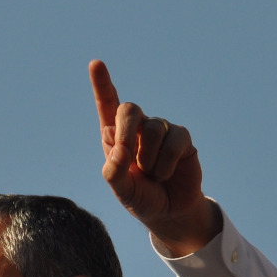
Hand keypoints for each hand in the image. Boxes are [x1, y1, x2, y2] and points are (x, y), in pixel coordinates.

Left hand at [89, 59, 221, 255]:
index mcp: (116, 136)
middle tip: (127, 156)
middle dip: (126, 132)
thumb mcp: (121, 189)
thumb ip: (114, 170)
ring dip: (148, 160)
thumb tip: (120, 147)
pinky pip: (172, 142)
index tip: (96, 64)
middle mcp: (138, 128)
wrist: (169, 212)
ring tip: (151, 175)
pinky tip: (165, 174)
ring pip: (151, 130)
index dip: (102, 84)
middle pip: (129, 109)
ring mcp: (160, 130)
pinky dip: (165, 164)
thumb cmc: (141, 197)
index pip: (108, 105)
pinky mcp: (181, 138)